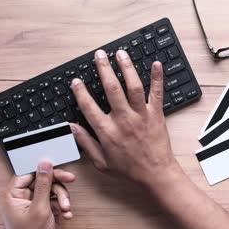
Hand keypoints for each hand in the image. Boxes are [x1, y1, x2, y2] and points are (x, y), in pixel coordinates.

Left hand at [0, 161, 74, 228]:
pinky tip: (66, 214)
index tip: (56, 166)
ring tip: (66, 208)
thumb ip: (43, 184)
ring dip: (63, 197)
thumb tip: (44, 164)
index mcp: (13, 194)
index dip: (42, 168)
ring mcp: (35, 203)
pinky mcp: (45, 208)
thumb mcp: (40, 208)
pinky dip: (63, 205)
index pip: (28, 172)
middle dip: (58, 183)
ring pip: (53, 189)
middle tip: (70, 179)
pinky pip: (57, 199)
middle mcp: (23, 197)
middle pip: (43, 179)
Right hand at [70, 49, 180, 186]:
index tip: (76, 81)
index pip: (89, 106)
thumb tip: (71, 127)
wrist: (156, 175)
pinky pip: (156, 93)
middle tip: (99, 55)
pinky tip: (156, 64)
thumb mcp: (101, 162)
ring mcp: (141, 115)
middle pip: (111, 89)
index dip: (81, 92)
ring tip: (121, 54)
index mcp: (107, 131)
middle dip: (104, 69)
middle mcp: (123, 120)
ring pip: (132, 86)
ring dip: (126, 68)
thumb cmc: (129, 170)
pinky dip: (157, 78)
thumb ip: (86, 143)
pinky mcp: (156, 115)